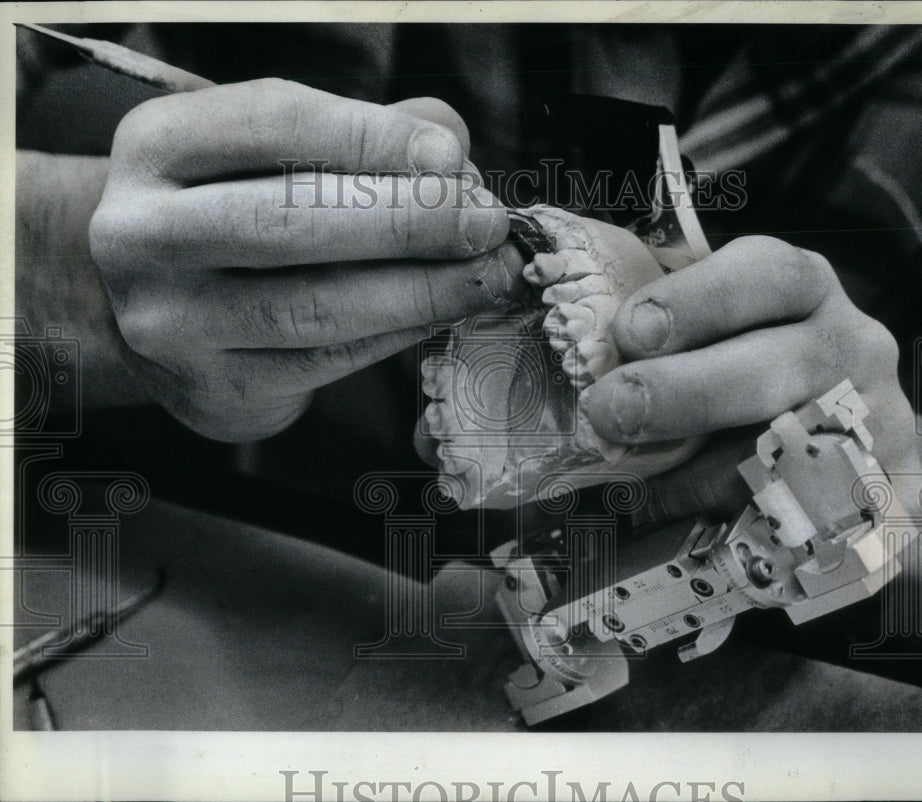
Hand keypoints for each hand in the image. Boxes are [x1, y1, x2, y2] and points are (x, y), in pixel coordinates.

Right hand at [90, 79, 520, 440]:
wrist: (159, 301)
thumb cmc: (237, 206)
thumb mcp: (276, 149)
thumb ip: (365, 135)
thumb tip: (451, 150)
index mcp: (158, 144)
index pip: (275, 125)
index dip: (373, 139)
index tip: (451, 158)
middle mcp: (142, 233)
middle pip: (288, 221)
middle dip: (407, 222)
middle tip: (486, 223)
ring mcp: (170, 321)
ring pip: (310, 307)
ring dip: (419, 291)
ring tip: (486, 275)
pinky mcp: (212, 386)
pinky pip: (322, 363)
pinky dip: (396, 334)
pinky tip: (443, 312)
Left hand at [580, 235, 921, 519]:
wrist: (845, 433)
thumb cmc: (750, 365)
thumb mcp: (715, 331)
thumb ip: (665, 337)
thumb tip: (586, 359)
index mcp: (802, 288)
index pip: (767, 274)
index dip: (695, 301)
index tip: (629, 332)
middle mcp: (851, 344)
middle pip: (778, 365)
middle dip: (686, 391)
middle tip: (611, 411)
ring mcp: (879, 416)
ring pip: (794, 447)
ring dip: (706, 471)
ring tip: (646, 484)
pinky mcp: (887, 486)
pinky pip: (811, 510)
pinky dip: (744, 516)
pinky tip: (698, 513)